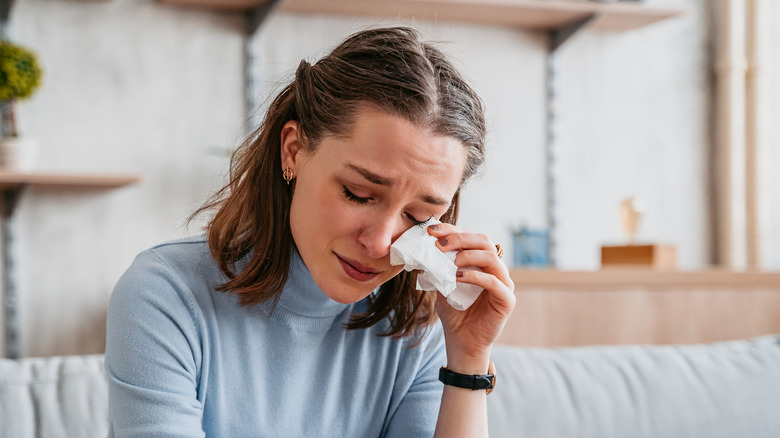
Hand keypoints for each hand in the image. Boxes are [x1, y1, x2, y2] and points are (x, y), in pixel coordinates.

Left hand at [427, 223, 514, 373]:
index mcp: (482, 262)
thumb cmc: (454, 313)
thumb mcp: (443, 284)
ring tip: (450, 262)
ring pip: (491, 257)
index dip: (452, 230)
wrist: (461, 342)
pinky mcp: (507, 300)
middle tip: (440, 243)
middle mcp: (496, 269)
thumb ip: (440, 266)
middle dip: (460, 238)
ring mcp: (504, 283)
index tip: (431, 230)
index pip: (471, 237)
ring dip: (468, 255)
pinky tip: (457, 277)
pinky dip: (475, 276)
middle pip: (484, 241)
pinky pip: (494, 282)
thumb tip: (426, 246)